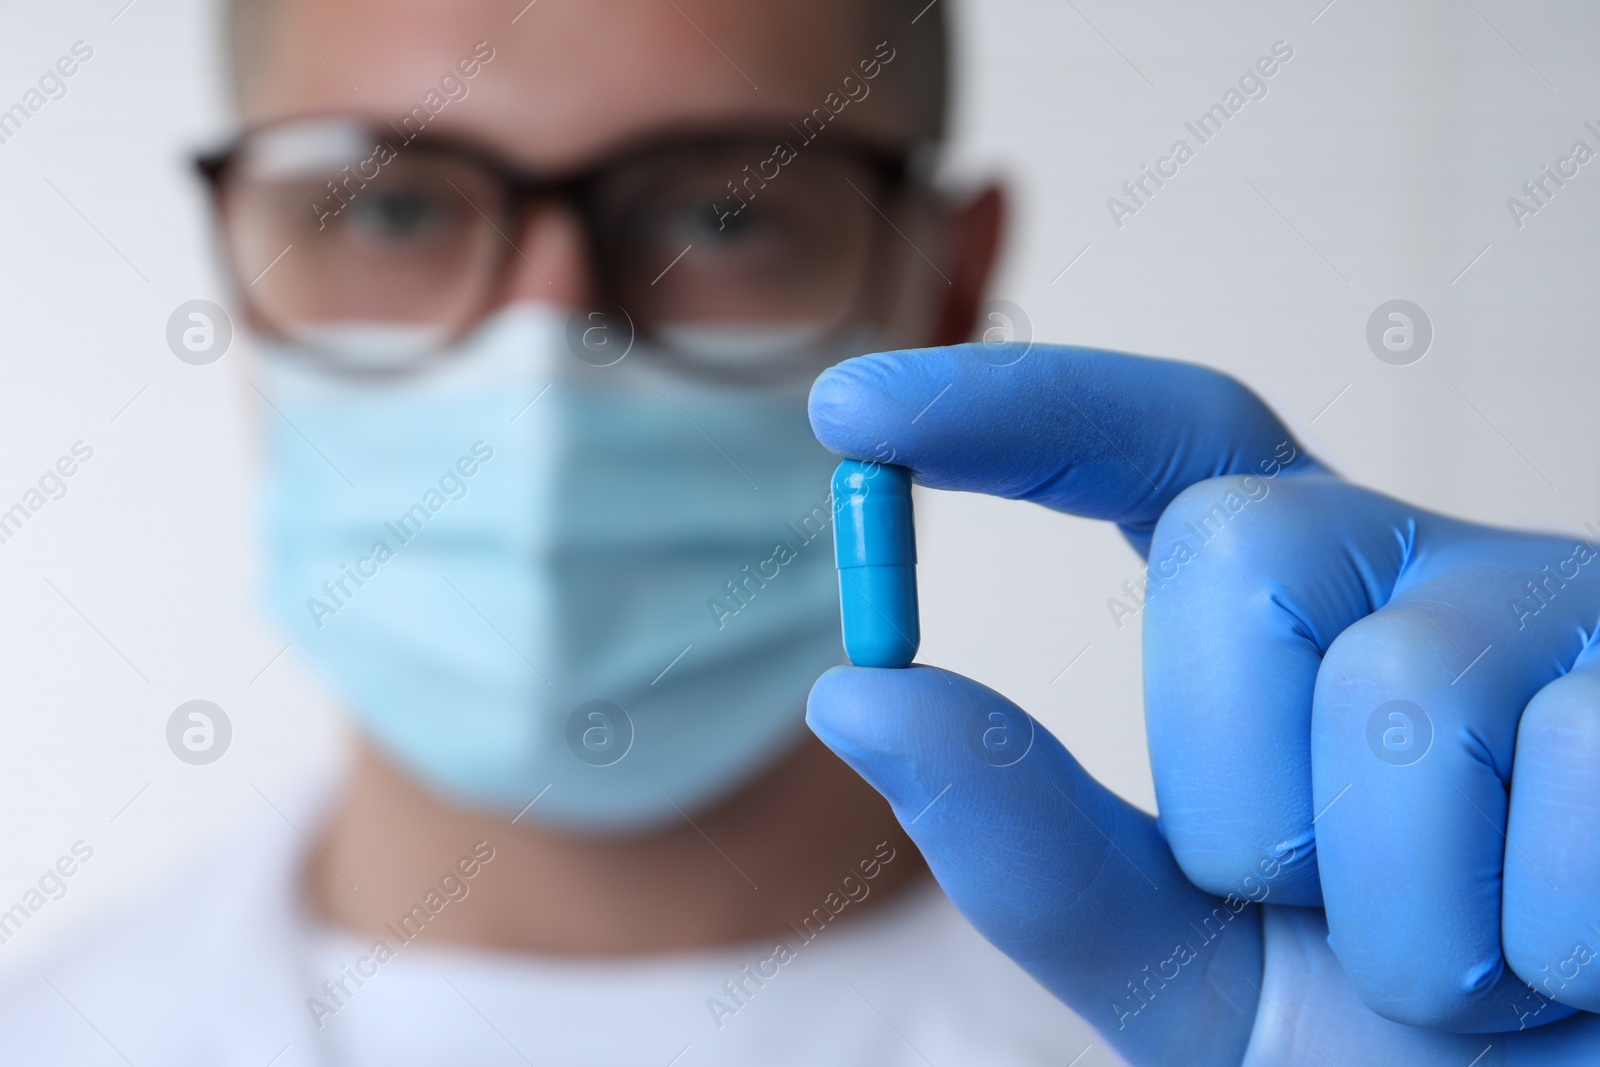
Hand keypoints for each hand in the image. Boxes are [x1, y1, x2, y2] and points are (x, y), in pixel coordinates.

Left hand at [805, 343, 1599, 1065]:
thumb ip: (1036, 849)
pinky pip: (1580, 777)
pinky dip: (1550, 940)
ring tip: (1484, 970)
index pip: (1160, 448)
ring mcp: (1577, 620)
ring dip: (1405, 911)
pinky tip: (1584, 961)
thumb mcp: (1187, 966)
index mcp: (1309, 619)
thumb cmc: (1399, 1055)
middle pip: (1236, 549)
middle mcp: (1431, 578)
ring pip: (1400, 689)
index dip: (1014, 409)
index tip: (851, 410)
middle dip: (1242, 785)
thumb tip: (856, 698)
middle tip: (1331, 913)